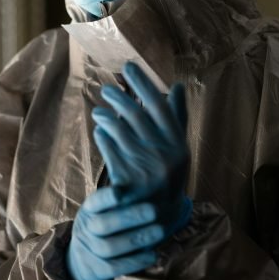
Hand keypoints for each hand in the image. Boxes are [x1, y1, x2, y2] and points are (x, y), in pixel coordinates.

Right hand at [67, 187, 160, 279]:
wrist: (85, 256)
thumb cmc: (104, 221)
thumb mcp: (104, 205)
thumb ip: (121, 191)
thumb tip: (141, 167)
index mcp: (89, 208)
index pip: (95, 201)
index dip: (107, 197)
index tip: (120, 191)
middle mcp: (87, 227)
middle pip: (104, 224)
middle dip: (130, 217)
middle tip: (154, 209)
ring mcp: (91, 249)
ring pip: (110, 246)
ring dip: (136, 239)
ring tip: (159, 230)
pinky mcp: (99, 268)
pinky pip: (115, 267)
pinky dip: (134, 261)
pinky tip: (153, 254)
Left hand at [92, 62, 191, 235]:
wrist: (159, 214)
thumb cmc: (170, 172)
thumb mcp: (179, 146)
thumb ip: (178, 116)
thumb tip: (179, 85)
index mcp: (177, 143)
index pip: (160, 106)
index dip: (143, 83)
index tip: (128, 66)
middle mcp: (162, 153)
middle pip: (135, 116)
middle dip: (117, 97)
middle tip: (106, 89)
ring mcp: (143, 168)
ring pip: (118, 131)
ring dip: (105, 116)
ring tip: (99, 111)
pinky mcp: (125, 180)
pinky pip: (108, 151)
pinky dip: (102, 137)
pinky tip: (99, 130)